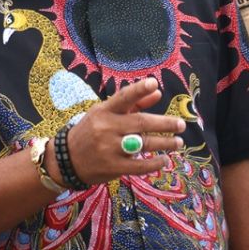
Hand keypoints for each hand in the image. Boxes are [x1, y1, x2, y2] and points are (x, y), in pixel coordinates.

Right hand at [65, 77, 184, 186]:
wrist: (67, 159)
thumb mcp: (105, 114)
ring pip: (144, 144)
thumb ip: (133, 104)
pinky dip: (154, 163)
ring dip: (165, 143)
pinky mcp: (113, 166)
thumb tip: (158, 92)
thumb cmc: (91, 131)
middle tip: (181, 124)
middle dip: (164, 123)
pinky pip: (139, 165)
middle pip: (140, 122)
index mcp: (104, 111)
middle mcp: (107, 127)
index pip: (123, 97)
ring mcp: (109, 148)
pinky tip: (164, 160)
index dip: (138, 90)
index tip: (153, 83)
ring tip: (178, 142)